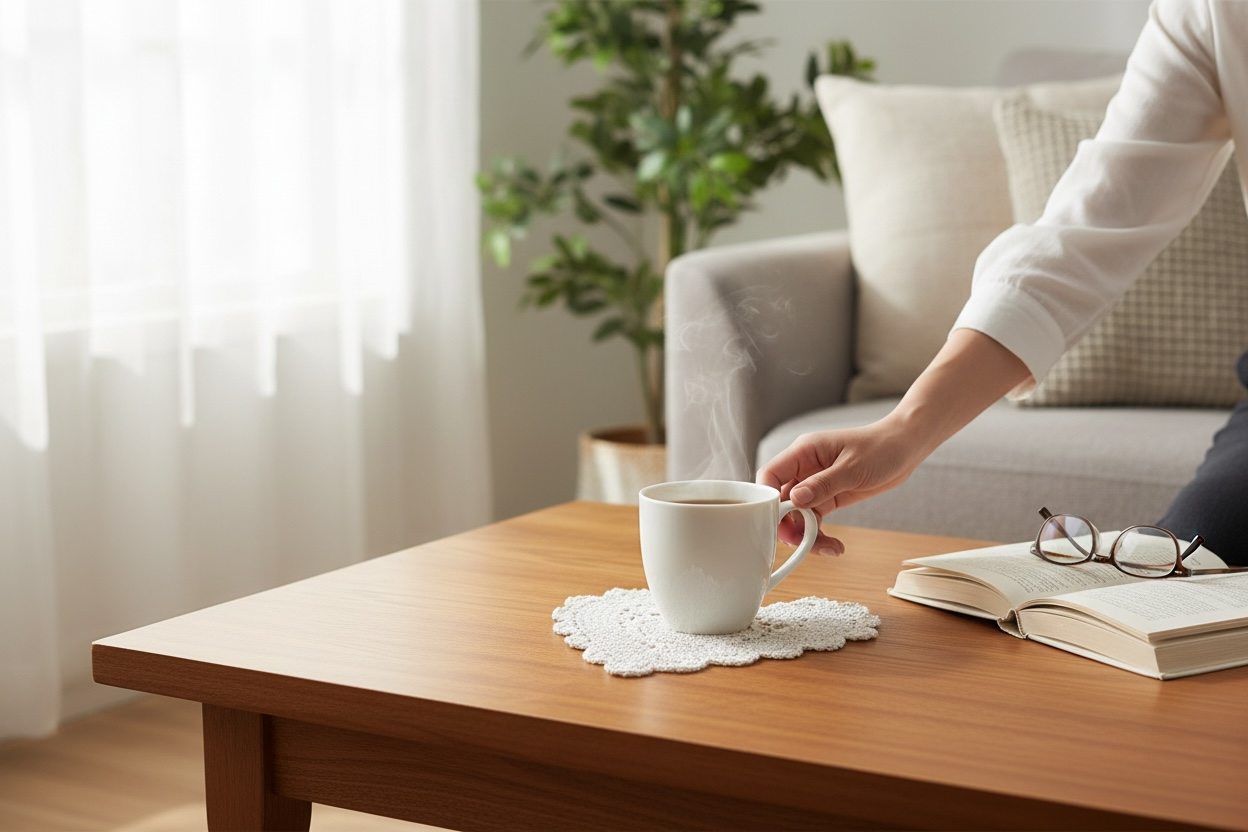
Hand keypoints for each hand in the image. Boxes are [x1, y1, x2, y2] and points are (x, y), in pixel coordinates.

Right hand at [760, 418, 925, 552]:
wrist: (906, 448)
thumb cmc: (881, 447)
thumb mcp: (853, 468)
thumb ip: (822, 484)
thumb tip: (794, 500)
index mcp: (804, 451)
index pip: (771, 475)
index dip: (767, 499)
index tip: (776, 522)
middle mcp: (805, 468)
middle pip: (781, 500)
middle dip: (788, 524)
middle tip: (801, 543)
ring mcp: (816, 483)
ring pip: (797, 514)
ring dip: (806, 534)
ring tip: (826, 548)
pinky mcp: (829, 496)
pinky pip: (814, 518)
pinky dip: (820, 534)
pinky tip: (834, 545)